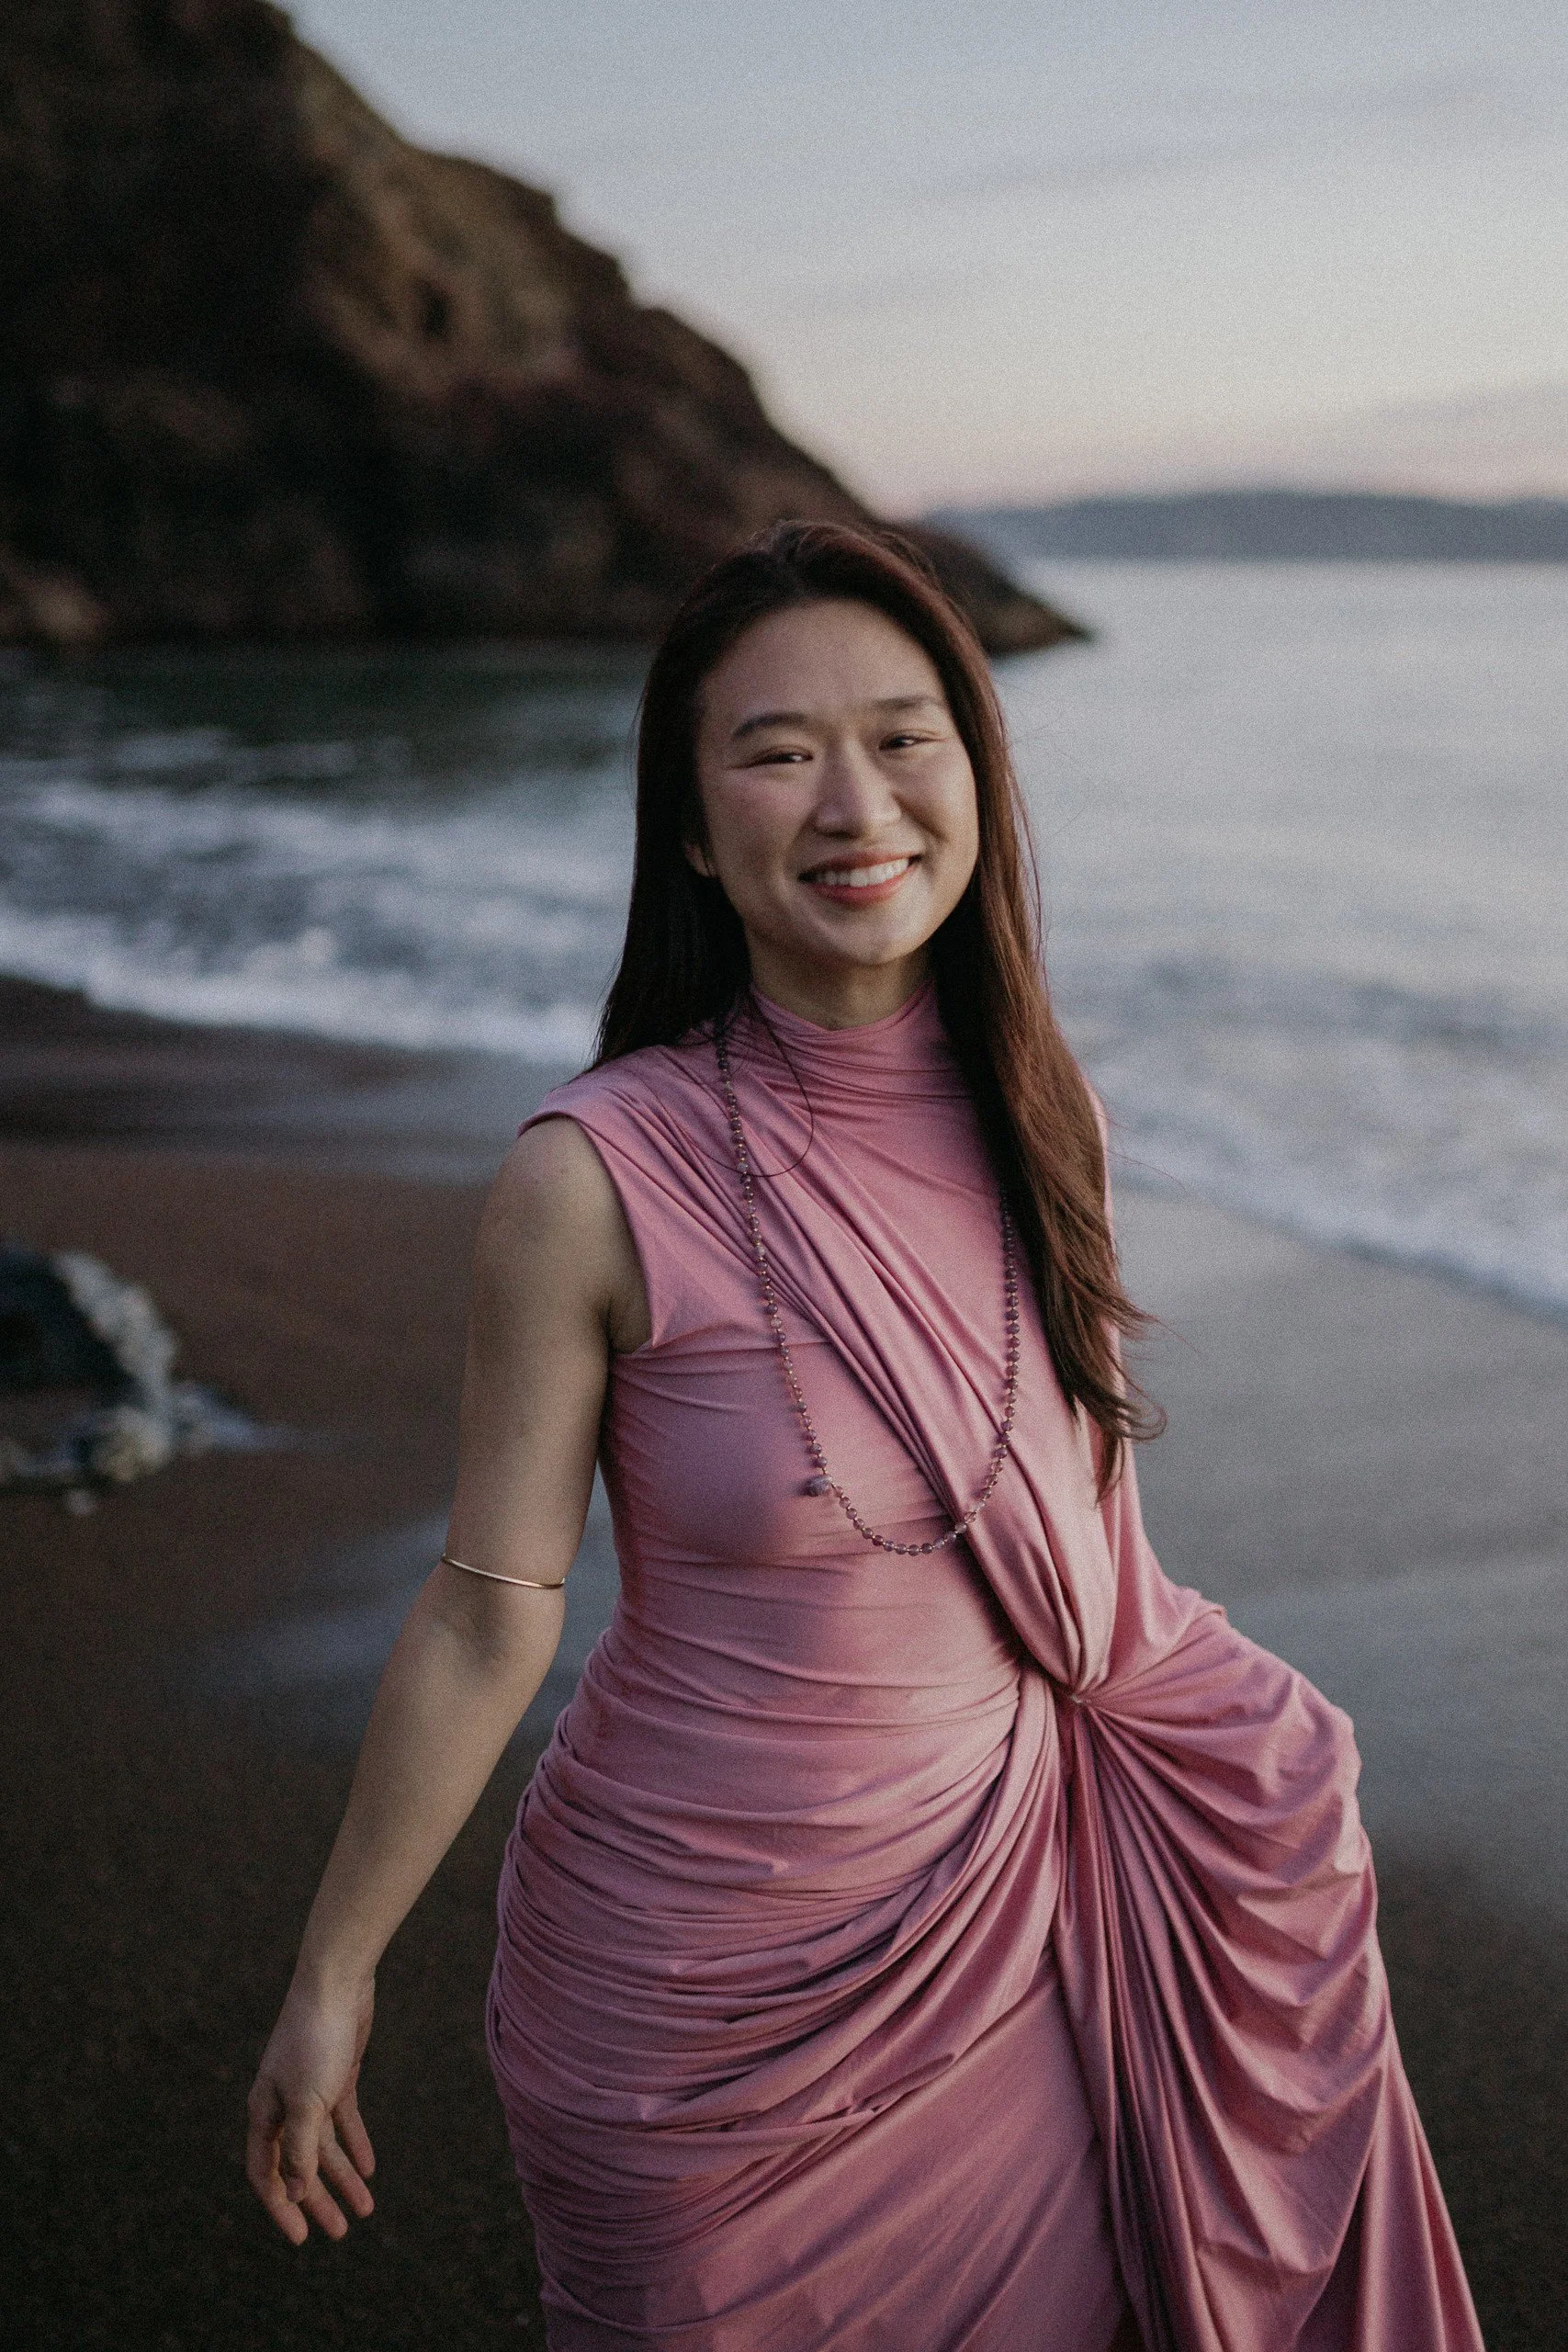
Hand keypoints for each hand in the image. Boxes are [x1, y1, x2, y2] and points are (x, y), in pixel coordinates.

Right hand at [245, 1974, 376, 2244]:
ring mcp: (310, 2089)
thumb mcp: (308, 2102)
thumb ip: (301, 2149)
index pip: (266, 2172)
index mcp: (264, 2111)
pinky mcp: (336, 2075)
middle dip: (318, 2199)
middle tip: (341, 2231)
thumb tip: (296, 2195)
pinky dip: (355, 2143)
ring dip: (343, 2176)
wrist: (337, 1982)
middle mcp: (283, 2104)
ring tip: (365, 2208)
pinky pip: (344, 2120)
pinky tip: (369, 2168)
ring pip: (324, 2145)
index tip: (302, 2238)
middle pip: (300, 2164)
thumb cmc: (314, 2039)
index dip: (282, 2206)